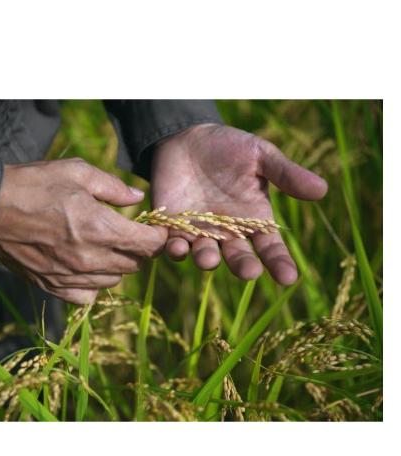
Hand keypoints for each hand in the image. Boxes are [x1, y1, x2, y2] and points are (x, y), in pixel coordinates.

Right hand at [0, 158, 166, 303]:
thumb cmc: (34, 185)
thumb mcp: (77, 173)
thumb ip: (113, 188)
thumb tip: (139, 199)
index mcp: (99, 228)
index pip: (148, 245)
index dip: (159, 237)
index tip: (156, 229)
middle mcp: (89, 258)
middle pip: (134, 264)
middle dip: (139, 249)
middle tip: (129, 233)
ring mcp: (70, 276)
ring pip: (114, 280)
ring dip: (117, 265)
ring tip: (105, 247)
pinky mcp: (53, 287)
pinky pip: (87, 296)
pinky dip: (94, 284)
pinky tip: (86, 267)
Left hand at [151, 124, 327, 284]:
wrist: (187, 139)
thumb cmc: (228, 148)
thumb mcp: (260, 156)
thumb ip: (285, 174)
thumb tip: (322, 190)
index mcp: (253, 219)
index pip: (270, 247)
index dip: (279, 262)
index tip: (288, 277)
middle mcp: (227, 232)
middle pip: (238, 257)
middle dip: (243, 266)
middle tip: (249, 272)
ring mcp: (199, 232)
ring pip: (204, 254)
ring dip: (206, 259)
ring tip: (209, 258)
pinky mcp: (171, 227)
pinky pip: (172, 244)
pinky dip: (172, 248)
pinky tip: (175, 246)